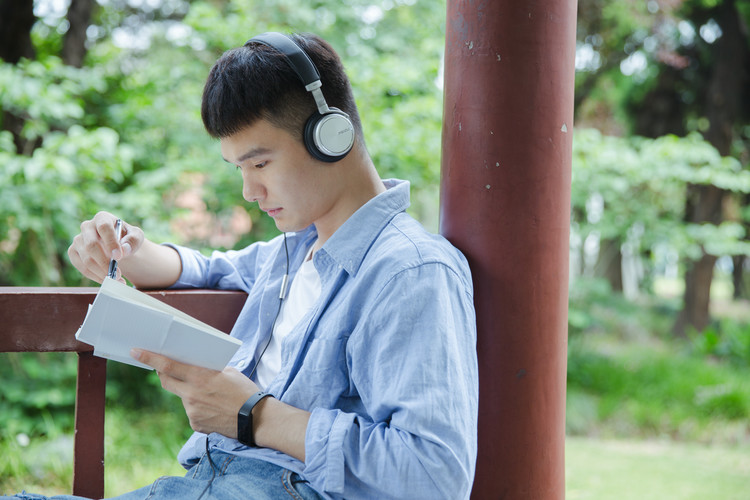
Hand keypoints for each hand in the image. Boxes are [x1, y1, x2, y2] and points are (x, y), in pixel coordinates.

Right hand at [68, 211, 144, 283]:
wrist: (118, 246)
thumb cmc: (127, 239)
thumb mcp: (136, 237)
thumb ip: (133, 241)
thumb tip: (123, 250)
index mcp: (102, 218)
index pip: (104, 227)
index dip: (111, 242)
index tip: (119, 256)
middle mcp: (87, 226)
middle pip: (91, 245)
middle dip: (105, 262)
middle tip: (118, 274)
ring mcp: (78, 240)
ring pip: (86, 259)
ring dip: (102, 273)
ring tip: (117, 280)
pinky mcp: (73, 252)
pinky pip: (82, 267)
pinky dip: (95, 277)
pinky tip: (107, 280)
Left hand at [131, 349, 255, 437]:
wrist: (256, 419)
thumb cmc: (245, 391)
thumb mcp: (229, 372)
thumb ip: (208, 369)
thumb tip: (194, 367)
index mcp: (200, 377)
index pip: (167, 366)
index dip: (149, 358)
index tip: (135, 351)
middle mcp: (191, 395)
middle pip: (167, 381)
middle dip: (163, 373)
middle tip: (163, 367)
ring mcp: (192, 411)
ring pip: (182, 396)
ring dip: (189, 391)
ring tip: (211, 394)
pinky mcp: (195, 424)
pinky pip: (191, 411)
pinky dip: (198, 407)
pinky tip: (214, 408)